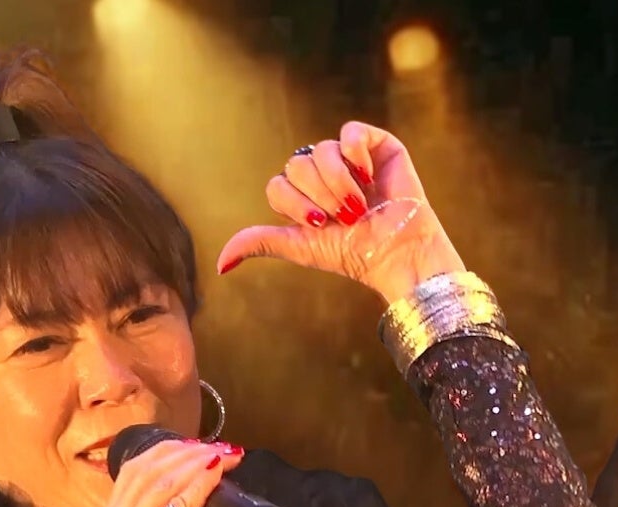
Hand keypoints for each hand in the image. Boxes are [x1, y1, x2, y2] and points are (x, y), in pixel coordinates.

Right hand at [88, 439, 242, 506]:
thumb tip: (211, 494)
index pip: (132, 473)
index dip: (166, 453)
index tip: (197, 447)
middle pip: (146, 470)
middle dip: (185, 453)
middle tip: (218, 449)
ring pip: (161, 483)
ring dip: (196, 465)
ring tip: (223, 457)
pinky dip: (199, 488)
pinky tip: (216, 477)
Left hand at [215, 121, 465, 303]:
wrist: (396, 253)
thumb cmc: (353, 254)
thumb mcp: (301, 247)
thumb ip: (261, 243)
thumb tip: (221, 264)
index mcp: (305, 194)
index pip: (278, 184)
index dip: (295, 205)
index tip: (319, 225)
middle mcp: (325, 172)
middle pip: (297, 165)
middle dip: (317, 196)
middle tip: (344, 217)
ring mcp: (352, 157)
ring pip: (322, 151)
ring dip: (337, 183)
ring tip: (359, 206)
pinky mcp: (378, 145)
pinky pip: (351, 132)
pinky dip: (356, 155)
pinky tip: (369, 178)